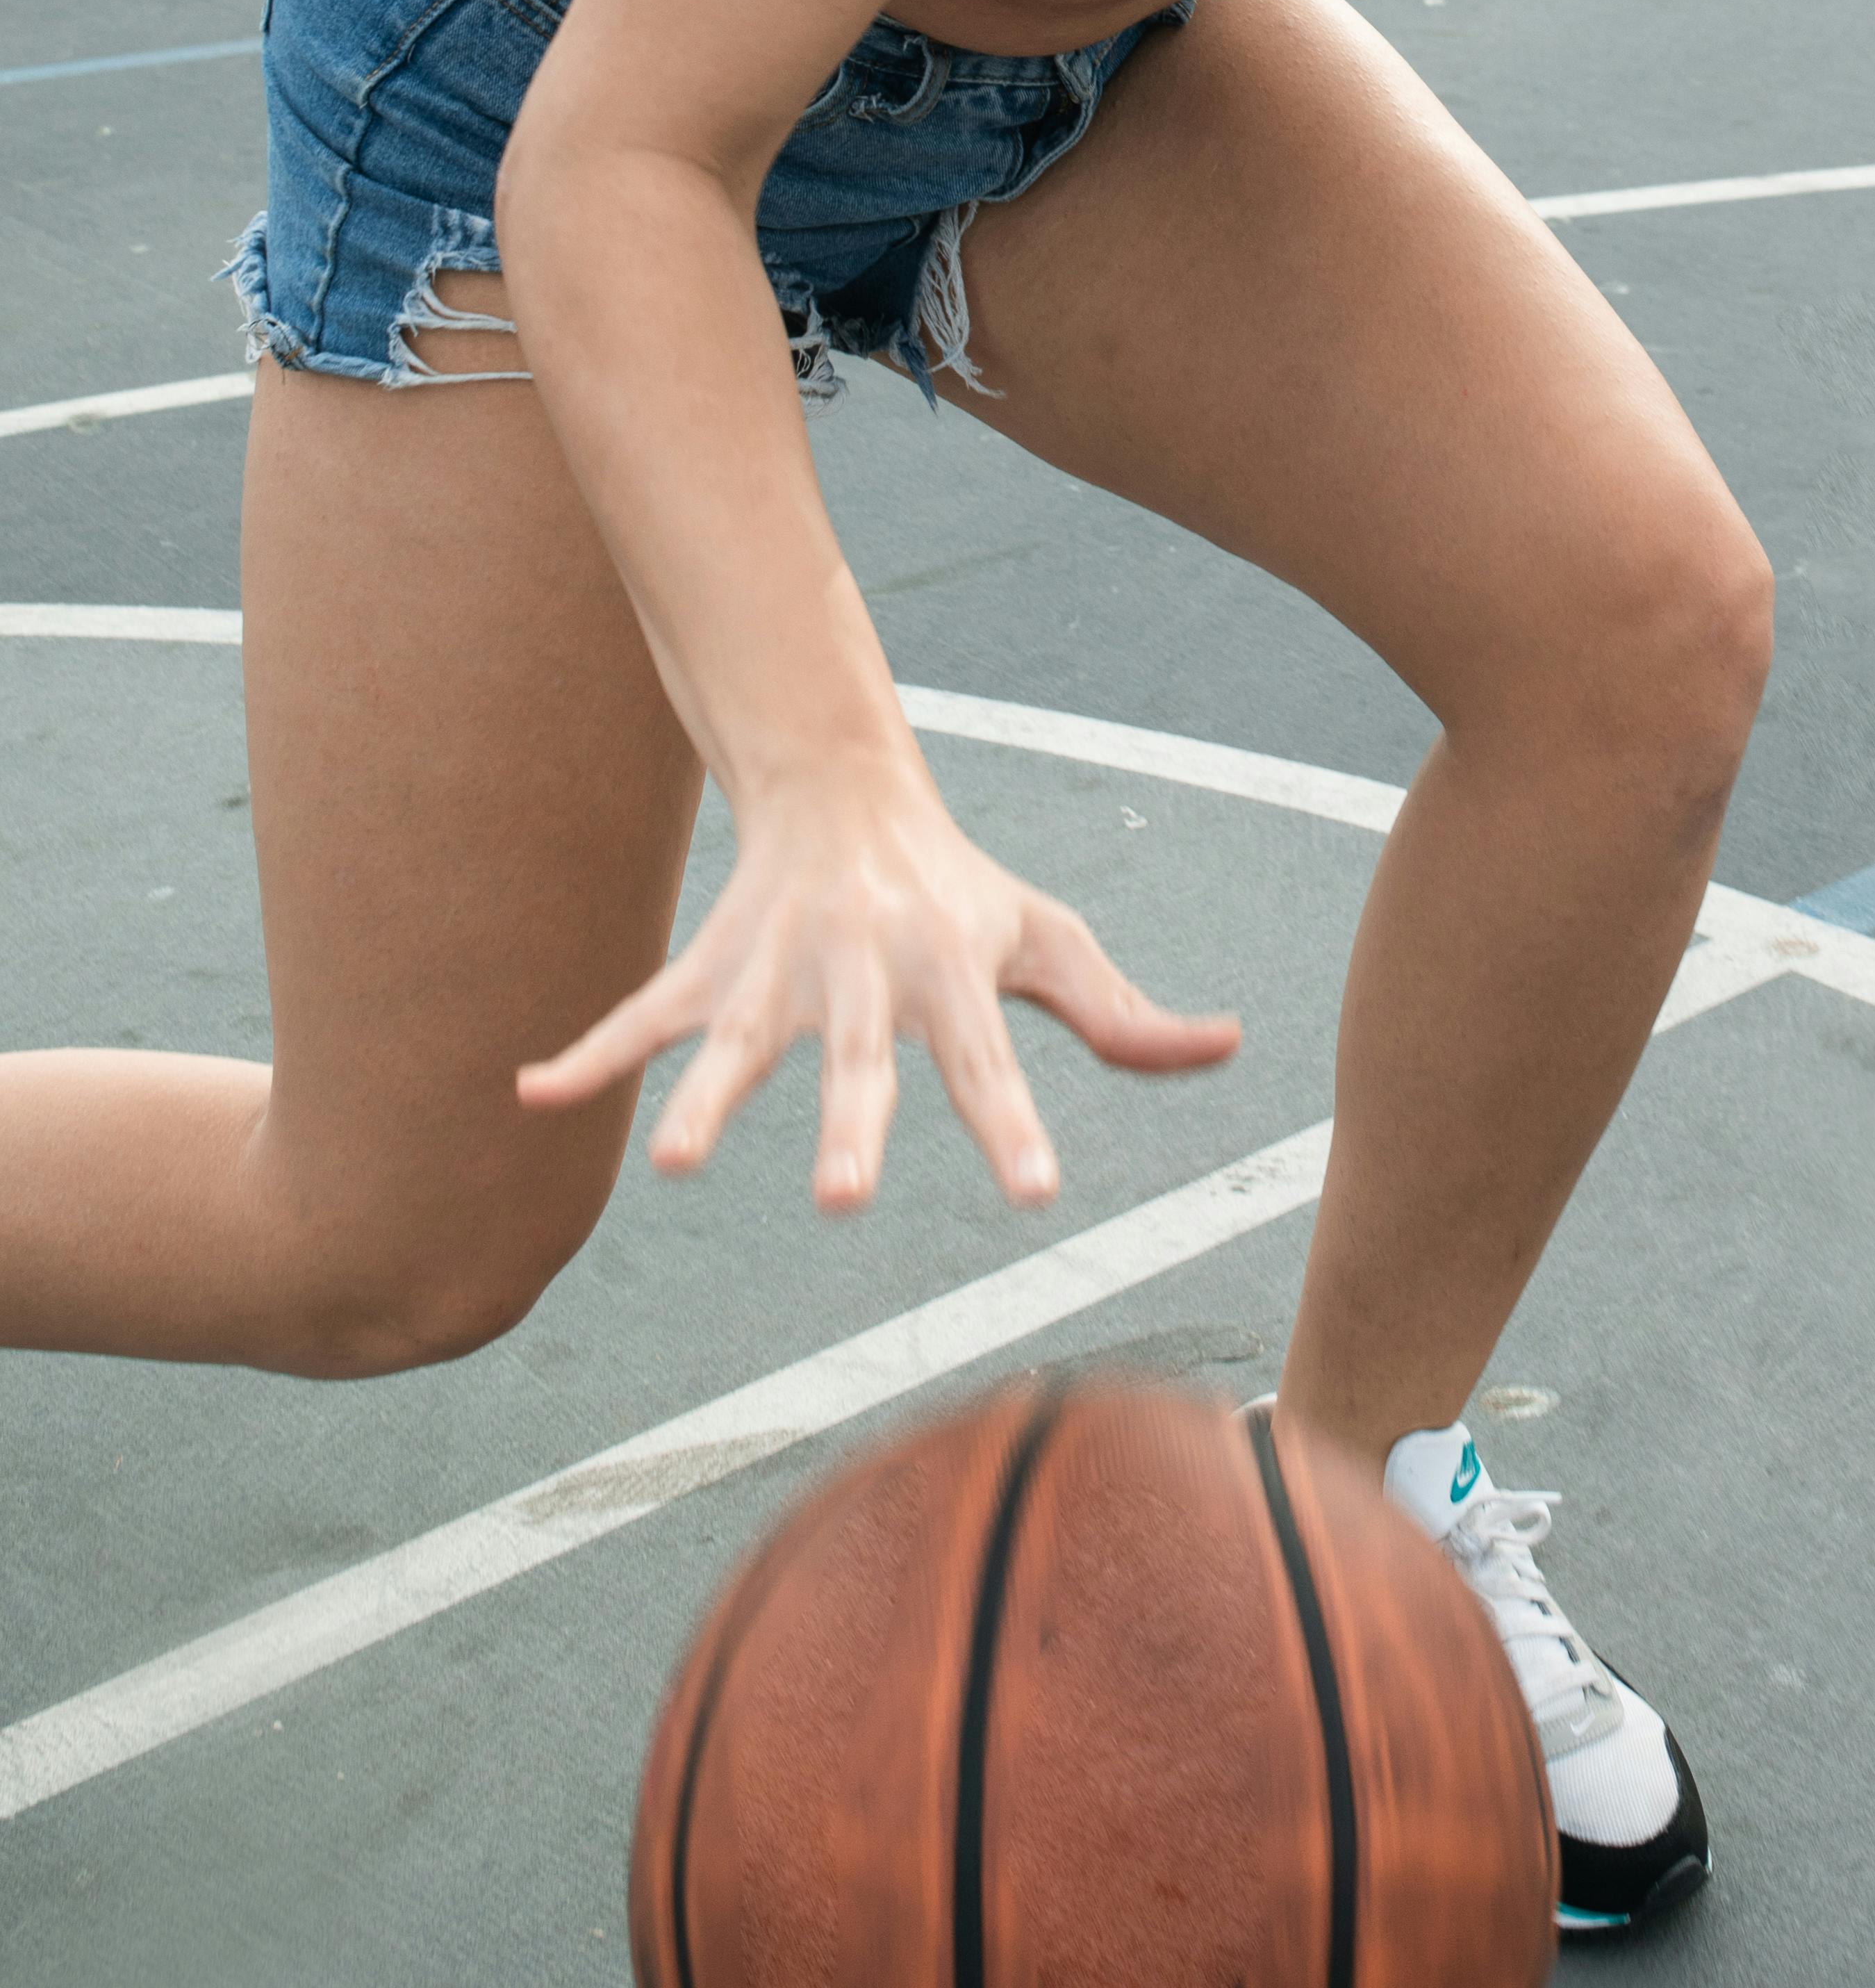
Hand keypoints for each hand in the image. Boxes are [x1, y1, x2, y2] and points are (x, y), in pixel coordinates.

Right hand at [517, 753, 1240, 1211]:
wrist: (845, 786)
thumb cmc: (958, 887)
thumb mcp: (1047, 937)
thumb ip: (1126, 1012)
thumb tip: (1229, 1044)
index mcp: (948, 974)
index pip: (989, 1061)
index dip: (1012, 1125)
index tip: (1035, 1196)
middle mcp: (862, 973)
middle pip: (859, 1060)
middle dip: (850, 1126)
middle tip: (843, 1203)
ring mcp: (777, 971)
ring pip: (737, 1043)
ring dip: (707, 1103)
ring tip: (678, 1167)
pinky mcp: (710, 967)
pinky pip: (640, 1016)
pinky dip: (586, 1058)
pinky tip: (531, 1097)